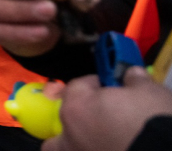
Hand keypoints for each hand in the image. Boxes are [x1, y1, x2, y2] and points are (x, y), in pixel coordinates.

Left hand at [42, 67, 171, 150]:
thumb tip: (131, 74)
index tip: (112, 86)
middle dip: (77, 115)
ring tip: (103, 137)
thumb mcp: (150, 94)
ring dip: (78, 140)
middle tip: (103, 115)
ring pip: (65, 146)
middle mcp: (71, 134)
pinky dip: (92, 149)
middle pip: (63, 120)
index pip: (77, 86)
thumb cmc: (154, 123)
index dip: (96, 83)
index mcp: (77, 108)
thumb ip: (135, 81)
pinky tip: (114, 146)